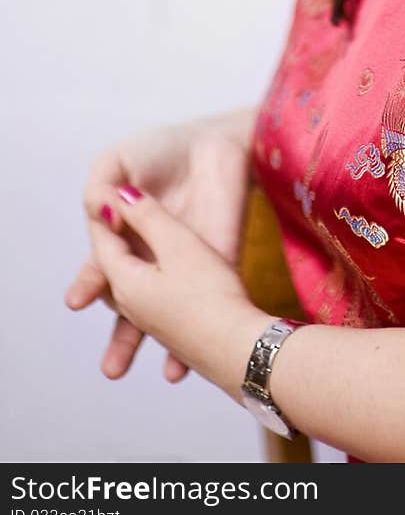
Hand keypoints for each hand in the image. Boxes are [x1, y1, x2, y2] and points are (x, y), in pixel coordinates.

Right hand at [64, 112, 254, 381]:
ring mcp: (184, 262)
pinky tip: (183, 359)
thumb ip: (101, 184)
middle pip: (132, 307)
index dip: (90, 285)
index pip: (103, 270)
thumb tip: (100, 211)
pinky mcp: (217, 260)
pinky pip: (208, 298)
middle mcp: (151, 257)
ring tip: (143, 373)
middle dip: (121, 339)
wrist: (215, 141)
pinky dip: (197, 328)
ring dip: (155, 346)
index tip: (78, 300)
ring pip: (167, 314)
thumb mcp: (121, 159)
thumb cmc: (162, 148)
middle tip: (111, 369)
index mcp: (123, 236)